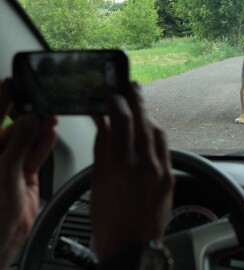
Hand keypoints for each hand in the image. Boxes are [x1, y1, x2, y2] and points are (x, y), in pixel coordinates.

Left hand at [0, 79, 57, 268]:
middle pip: (15, 129)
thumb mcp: (3, 174)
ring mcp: (12, 165)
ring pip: (29, 141)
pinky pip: (36, 154)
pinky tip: (50, 134)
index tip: (11, 83)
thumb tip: (29, 122)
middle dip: (29, 117)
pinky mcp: (26, 173)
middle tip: (42, 106)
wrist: (3, 238)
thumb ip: (18, 146)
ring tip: (51, 118)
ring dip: (40, 130)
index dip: (2, 100)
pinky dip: (44, 145)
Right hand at [91, 82, 174, 261]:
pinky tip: (148, 131)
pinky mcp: (171, 177)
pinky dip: (155, 134)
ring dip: (148, 116)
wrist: (132, 246)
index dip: (118, 102)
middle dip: (138, 98)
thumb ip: (103, 147)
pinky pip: (165, 147)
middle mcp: (144, 165)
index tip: (113, 94)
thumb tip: (104, 124)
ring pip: (158, 131)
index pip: (123, 120)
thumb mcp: (98, 180)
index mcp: (121, 166)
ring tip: (140, 107)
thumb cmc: (109, 219)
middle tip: (133, 86)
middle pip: (144, 120)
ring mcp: (161, 171)